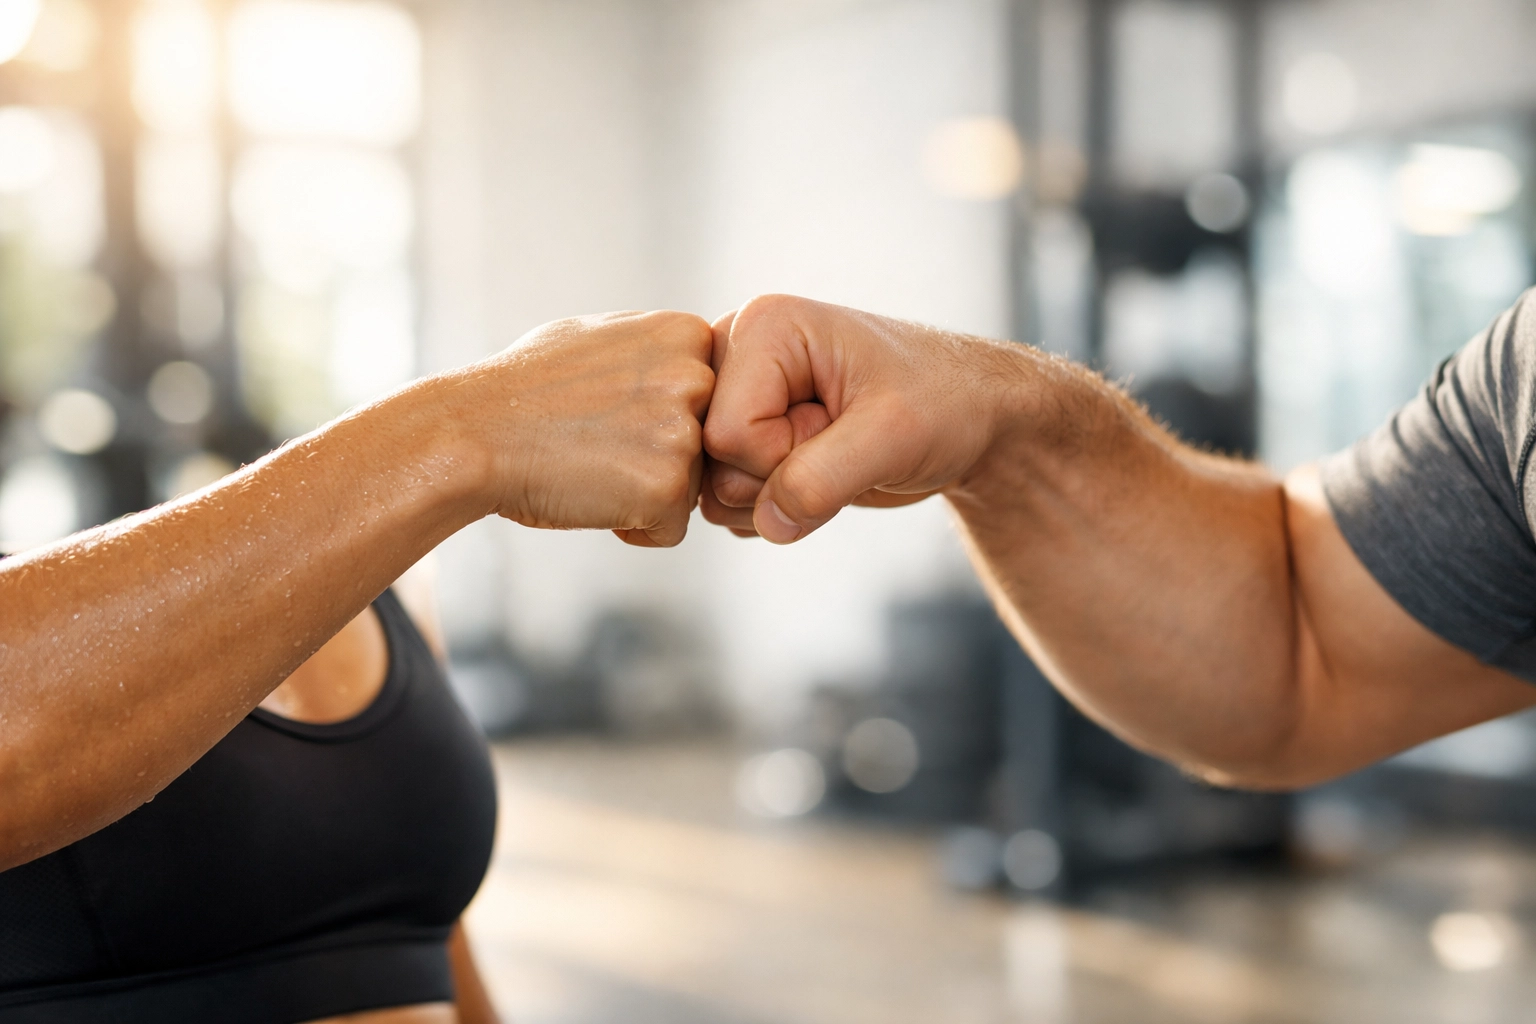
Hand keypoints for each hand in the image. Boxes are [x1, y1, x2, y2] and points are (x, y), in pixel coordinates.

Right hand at [461, 310, 714, 546]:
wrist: (474, 435)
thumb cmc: (523, 388)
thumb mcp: (595, 334)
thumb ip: (655, 346)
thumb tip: (686, 354)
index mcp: (686, 333)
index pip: (711, 400)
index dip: (658, 418)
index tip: (609, 412)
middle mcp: (698, 376)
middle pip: (707, 444)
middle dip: (657, 455)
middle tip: (597, 442)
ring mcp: (686, 433)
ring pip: (691, 488)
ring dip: (645, 491)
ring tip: (590, 465)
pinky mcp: (668, 488)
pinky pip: (671, 531)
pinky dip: (634, 528)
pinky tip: (591, 497)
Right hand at [701, 295, 1021, 541]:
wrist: (971, 420)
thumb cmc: (944, 403)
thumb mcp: (892, 437)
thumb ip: (822, 479)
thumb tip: (768, 522)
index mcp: (763, 326)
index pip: (725, 432)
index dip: (781, 457)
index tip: (840, 429)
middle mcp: (739, 356)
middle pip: (711, 461)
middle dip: (778, 476)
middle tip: (840, 441)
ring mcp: (740, 399)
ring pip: (714, 488)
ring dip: (779, 495)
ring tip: (834, 452)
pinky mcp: (750, 438)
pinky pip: (728, 500)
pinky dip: (777, 507)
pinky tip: (821, 473)